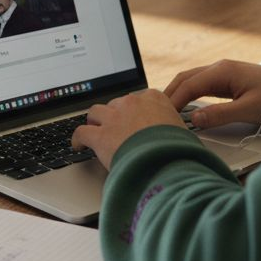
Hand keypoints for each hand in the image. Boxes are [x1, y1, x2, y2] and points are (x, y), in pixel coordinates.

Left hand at [71, 89, 185, 169]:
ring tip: (95, 131)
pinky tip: (78, 146)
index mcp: (154, 98)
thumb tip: (178, 139)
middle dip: (115, 116)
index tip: (134, 119)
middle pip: (116, 105)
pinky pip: (81, 132)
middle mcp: (131, 103)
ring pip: (95, 112)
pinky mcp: (100, 135)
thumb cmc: (179, 149)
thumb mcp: (183, 132)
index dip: (134, 111)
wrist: (166, 161)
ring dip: (95, 121)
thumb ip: (174, 128)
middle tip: (116, 130)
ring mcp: (114, 117)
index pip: (139, 99)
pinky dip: (78, 139)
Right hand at [163, 60, 260, 129]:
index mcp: (222, 72)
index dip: (172, 101)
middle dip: (169, 95)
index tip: (161, 116)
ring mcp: (223, 72)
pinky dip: (189, 94)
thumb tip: (193, 119)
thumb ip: (220, 114)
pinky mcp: (228, 80)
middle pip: (184, 79)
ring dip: (178, 93)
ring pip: (191, 80)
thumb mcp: (249, 110)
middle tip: (156, 114)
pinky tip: (185, 106)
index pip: (187, 85)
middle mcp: (219, 68)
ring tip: (166, 112)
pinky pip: (201, 85)